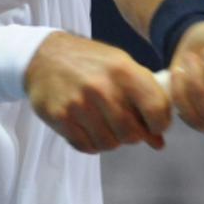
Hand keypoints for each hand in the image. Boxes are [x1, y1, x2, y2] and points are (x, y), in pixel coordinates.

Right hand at [25, 32, 171, 152]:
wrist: (44, 56)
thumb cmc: (90, 62)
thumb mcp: (122, 67)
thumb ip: (144, 99)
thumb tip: (159, 141)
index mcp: (124, 70)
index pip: (156, 110)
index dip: (160, 124)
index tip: (154, 126)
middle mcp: (102, 87)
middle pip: (132, 134)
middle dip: (133, 135)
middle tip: (125, 125)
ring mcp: (79, 104)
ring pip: (110, 144)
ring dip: (111, 140)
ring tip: (104, 124)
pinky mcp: (61, 117)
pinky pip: (87, 147)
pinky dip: (92, 143)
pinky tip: (88, 128)